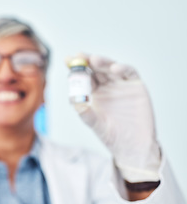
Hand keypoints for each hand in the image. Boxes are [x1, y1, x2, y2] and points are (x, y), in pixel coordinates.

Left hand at [66, 54, 160, 182]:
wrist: (133, 147)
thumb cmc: (112, 136)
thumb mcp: (95, 124)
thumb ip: (85, 113)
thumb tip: (74, 101)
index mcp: (95, 93)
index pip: (84, 77)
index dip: (76, 68)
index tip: (67, 60)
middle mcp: (108, 86)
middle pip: (97, 69)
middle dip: (87, 61)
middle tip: (79, 56)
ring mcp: (122, 85)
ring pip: (111, 68)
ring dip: (103, 62)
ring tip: (94, 60)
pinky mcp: (136, 86)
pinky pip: (130, 73)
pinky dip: (123, 68)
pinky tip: (114, 68)